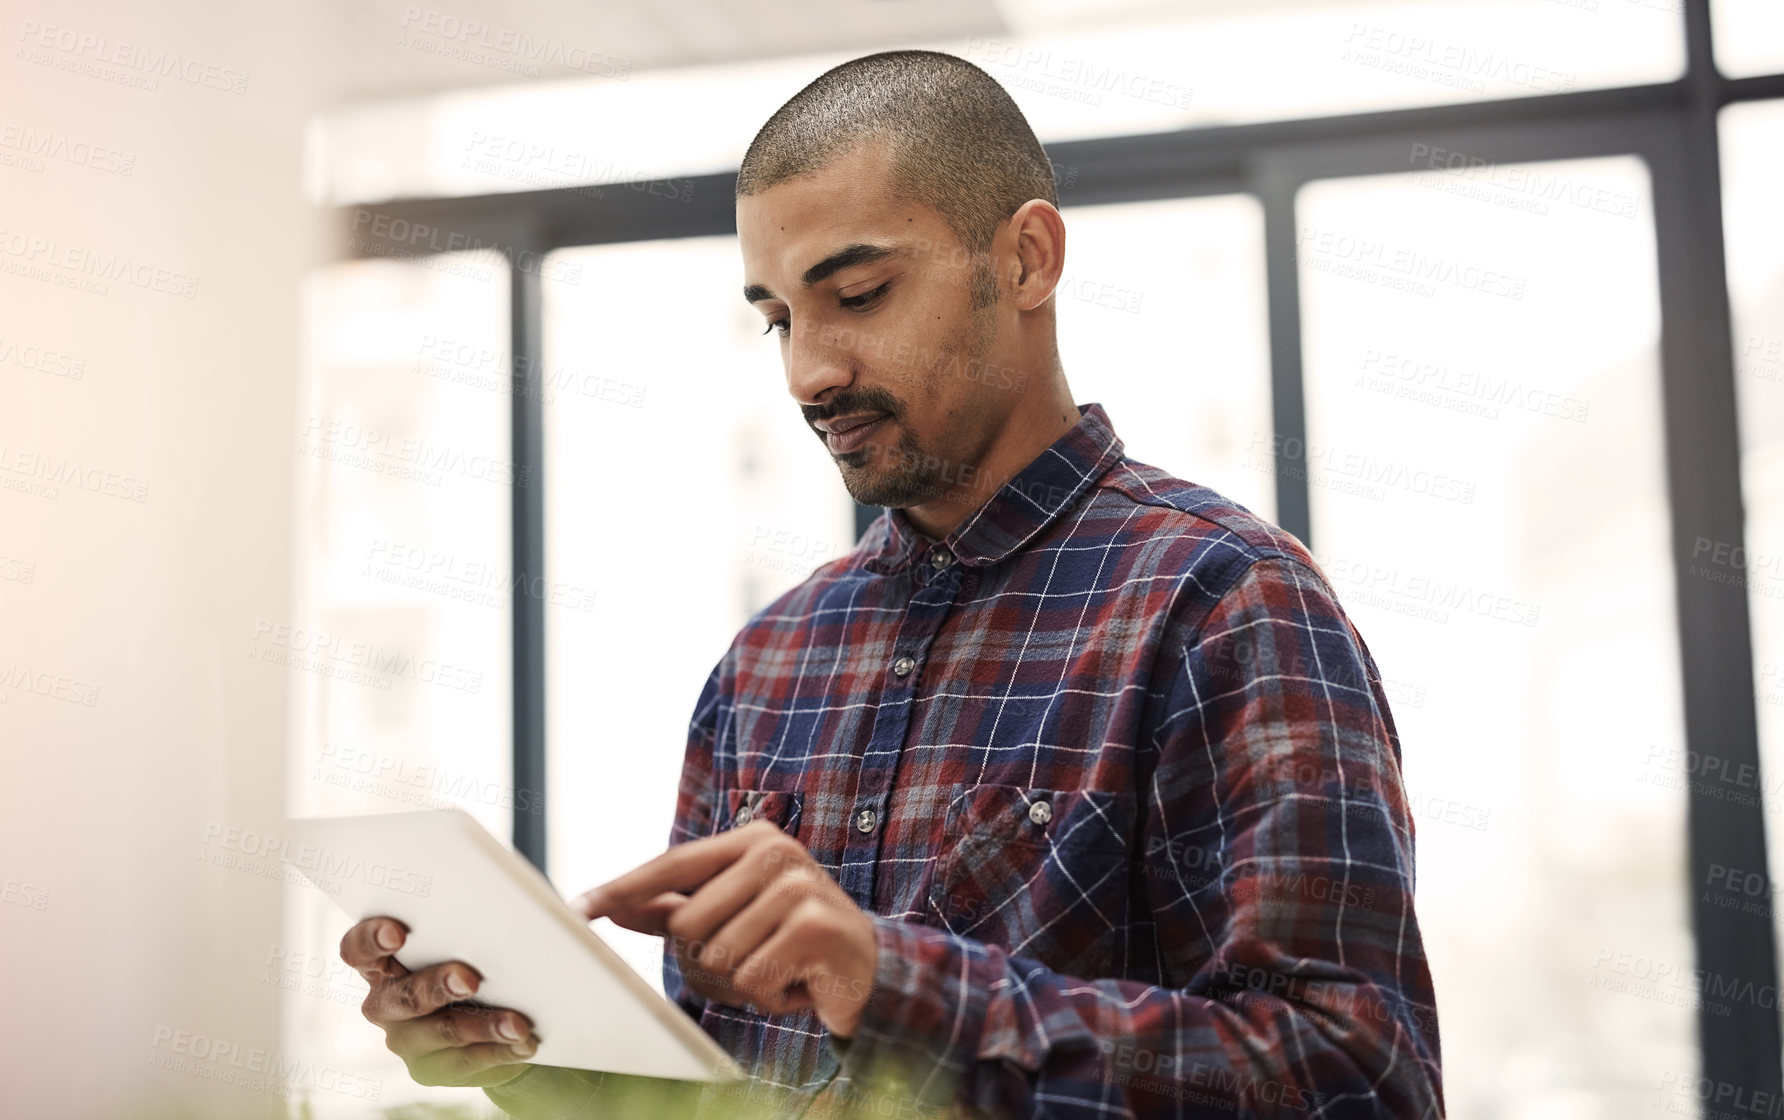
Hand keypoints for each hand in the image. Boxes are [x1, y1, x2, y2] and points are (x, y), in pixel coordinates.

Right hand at [340, 916, 540, 1086]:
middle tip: (469, 979)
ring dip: (483, 1026)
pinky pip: (467, 1061)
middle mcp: (385, 1003)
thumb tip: (530, 912)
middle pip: (403, 996)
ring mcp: (406, 1040)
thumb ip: (472, 925)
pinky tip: (525, 1043)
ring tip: (517, 1024)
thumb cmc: (470, 956)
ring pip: (442, 1031)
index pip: (358, 950)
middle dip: (437, 985)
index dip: (370, 940)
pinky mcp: (431, 1069)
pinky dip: (501, 1051)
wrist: (488, 1009)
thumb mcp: (465, 938)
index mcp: (382, 963)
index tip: (397, 933)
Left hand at [576, 821, 877, 1037]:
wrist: (866, 968)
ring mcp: (799, 886)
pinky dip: (768, 995)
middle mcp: (775, 852)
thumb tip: (613, 906)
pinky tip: (796, 981)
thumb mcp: (730, 917)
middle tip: (752, 958)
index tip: (579, 909)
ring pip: (718, 956)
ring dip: (741, 981)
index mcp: (750, 840)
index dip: (623, 889)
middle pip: (688, 924)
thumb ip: (673, 910)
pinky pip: (753, 978)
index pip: (671, 865)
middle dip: (709, 960)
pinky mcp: (816, 926)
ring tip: (776, 968)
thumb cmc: (788, 939)